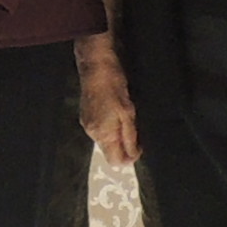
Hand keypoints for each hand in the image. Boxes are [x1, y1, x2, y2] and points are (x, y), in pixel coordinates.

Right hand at [75, 35, 140, 166]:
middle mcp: (92, 132)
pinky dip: (110, 124)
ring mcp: (88, 123)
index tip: (140, 145)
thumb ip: (129, 137)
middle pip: (110, 150)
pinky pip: (101, 128)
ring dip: (118, 132)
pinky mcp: (87, 114)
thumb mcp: (128, 113)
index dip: (130, 157)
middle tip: (135, 125)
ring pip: (106, 138)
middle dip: (124, 144)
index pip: (115, 161)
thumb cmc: (113, 85)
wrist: (96, 64)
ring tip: (126, 113)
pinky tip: (116, 108)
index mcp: (102, 134)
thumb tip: (132, 157)